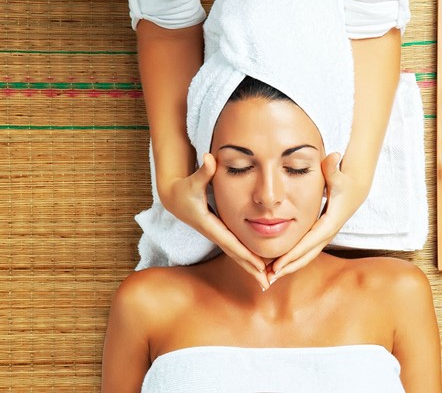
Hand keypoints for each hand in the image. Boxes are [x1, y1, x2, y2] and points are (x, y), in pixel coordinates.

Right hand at [162, 153, 269, 290]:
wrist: (173, 197)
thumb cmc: (184, 188)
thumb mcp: (193, 180)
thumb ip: (203, 171)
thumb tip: (209, 158)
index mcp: (210, 224)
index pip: (232, 243)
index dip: (246, 255)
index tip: (259, 267)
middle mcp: (215, 232)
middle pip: (236, 255)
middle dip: (251, 269)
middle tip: (268, 283)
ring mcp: (218, 234)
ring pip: (237, 254)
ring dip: (251, 267)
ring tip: (267, 280)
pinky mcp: (220, 232)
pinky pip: (236, 248)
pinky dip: (247, 258)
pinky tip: (259, 265)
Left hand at [268, 152, 368, 282]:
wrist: (356, 188)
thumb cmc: (344, 180)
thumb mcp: (339, 174)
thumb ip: (333, 167)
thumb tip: (334, 156)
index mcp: (329, 222)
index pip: (308, 243)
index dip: (292, 255)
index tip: (277, 265)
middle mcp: (327, 233)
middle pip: (306, 256)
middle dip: (287, 267)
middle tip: (268, 278)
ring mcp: (324, 235)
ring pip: (306, 256)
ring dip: (288, 267)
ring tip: (269, 276)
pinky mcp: (320, 234)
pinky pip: (305, 251)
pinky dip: (293, 259)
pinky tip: (278, 264)